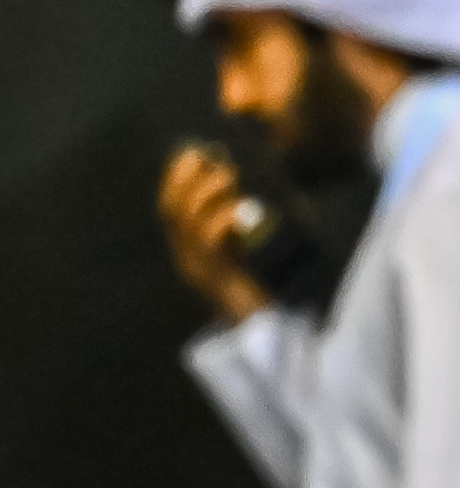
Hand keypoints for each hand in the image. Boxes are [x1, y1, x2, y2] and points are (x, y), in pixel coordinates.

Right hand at [158, 144, 270, 324]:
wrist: (261, 333)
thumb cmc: (252, 293)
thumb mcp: (238, 254)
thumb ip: (232, 228)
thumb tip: (234, 192)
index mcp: (187, 253)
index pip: (170, 211)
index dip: (176, 181)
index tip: (190, 154)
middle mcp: (186, 261)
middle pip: (171, 213)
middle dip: (184, 180)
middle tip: (203, 156)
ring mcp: (198, 271)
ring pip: (188, 225)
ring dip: (206, 194)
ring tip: (228, 174)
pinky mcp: (217, 280)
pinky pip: (211, 244)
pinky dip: (223, 219)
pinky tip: (240, 208)